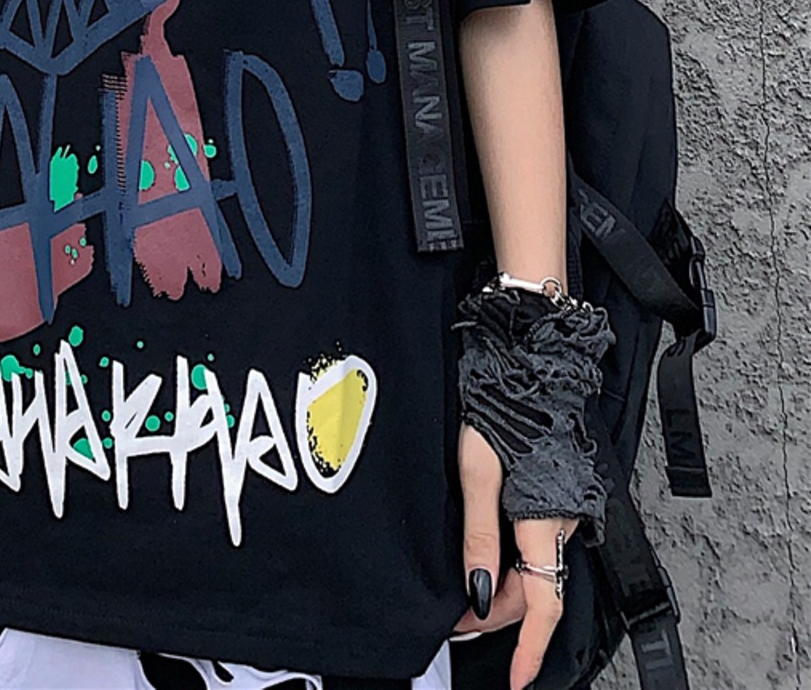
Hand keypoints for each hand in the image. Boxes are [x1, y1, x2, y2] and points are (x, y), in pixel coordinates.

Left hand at [453, 421, 576, 689]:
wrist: (528, 364)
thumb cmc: (499, 405)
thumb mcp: (475, 473)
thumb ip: (479, 535)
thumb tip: (475, 591)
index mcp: (547, 518)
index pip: (545, 603)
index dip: (529, 646)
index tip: (517, 678)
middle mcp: (567, 518)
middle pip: (537, 590)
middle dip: (496, 612)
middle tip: (454, 617)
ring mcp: (567, 506)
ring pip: (538, 567)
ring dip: (504, 586)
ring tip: (463, 588)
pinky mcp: (561, 492)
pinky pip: (541, 542)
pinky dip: (515, 560)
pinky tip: (487, 557)